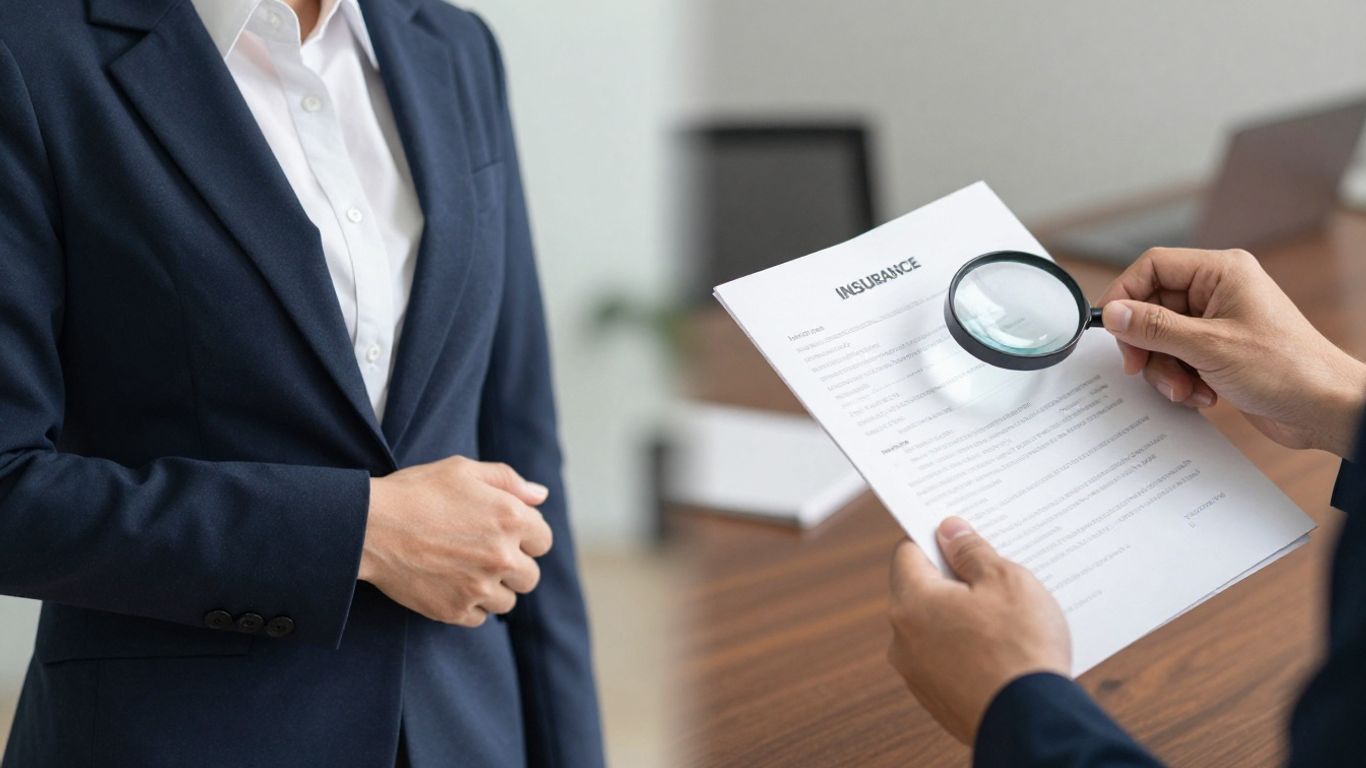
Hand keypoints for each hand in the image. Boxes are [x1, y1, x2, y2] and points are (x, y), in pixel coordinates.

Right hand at [359, 456, 552, 626]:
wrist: (368, 526)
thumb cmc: (416, 492)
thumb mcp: (463, 470)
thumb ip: (508, 480)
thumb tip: (540, 496)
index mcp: (511, 518)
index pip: (543, 541)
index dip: (525, 536)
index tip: (503, 533)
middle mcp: (502, 556)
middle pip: (530, 576)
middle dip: (514, 566)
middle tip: (484, 554)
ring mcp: (479, 587)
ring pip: (507, 601)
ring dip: (493, 589)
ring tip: (465, 570)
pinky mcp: (455, 610)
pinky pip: (480, 617)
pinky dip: (470, 605)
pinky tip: (450, 584)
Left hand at [887, 517, 1069, 743]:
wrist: (1031, 722)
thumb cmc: (1020, 647)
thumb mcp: (1005, 581)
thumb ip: (971, 551)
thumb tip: (948, 530)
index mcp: (911, 603)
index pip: (907, 553)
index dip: (934, 538)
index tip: (959, 533)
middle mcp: (902, 639)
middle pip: (920, 591)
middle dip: (953, 577)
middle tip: (991, 570)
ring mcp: (917, 674)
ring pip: (935, 628)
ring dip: (962, 615)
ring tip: (1005, 612)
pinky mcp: (937, 699)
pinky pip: (947, 659)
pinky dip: (967, 649)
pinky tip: (1002, 648)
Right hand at [1098, 247, 1365, 456]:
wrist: (1325, 409)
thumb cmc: (1287, 369)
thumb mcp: (1208, 347)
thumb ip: (1154, 327)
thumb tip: (1112, 312)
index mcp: (1221, 272)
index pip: (1153, 266)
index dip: (1125, 294)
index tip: (1111, 326)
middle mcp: (1218, 291)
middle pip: (1152, 307)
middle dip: (1147, 344)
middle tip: (1141, 367)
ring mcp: (1218, 322)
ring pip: (1161, 338)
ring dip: (1165, 369)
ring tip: (1185, 389)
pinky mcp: (1218, 350)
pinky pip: (1178, 358)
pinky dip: (1181, 379)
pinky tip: (1202, 395)